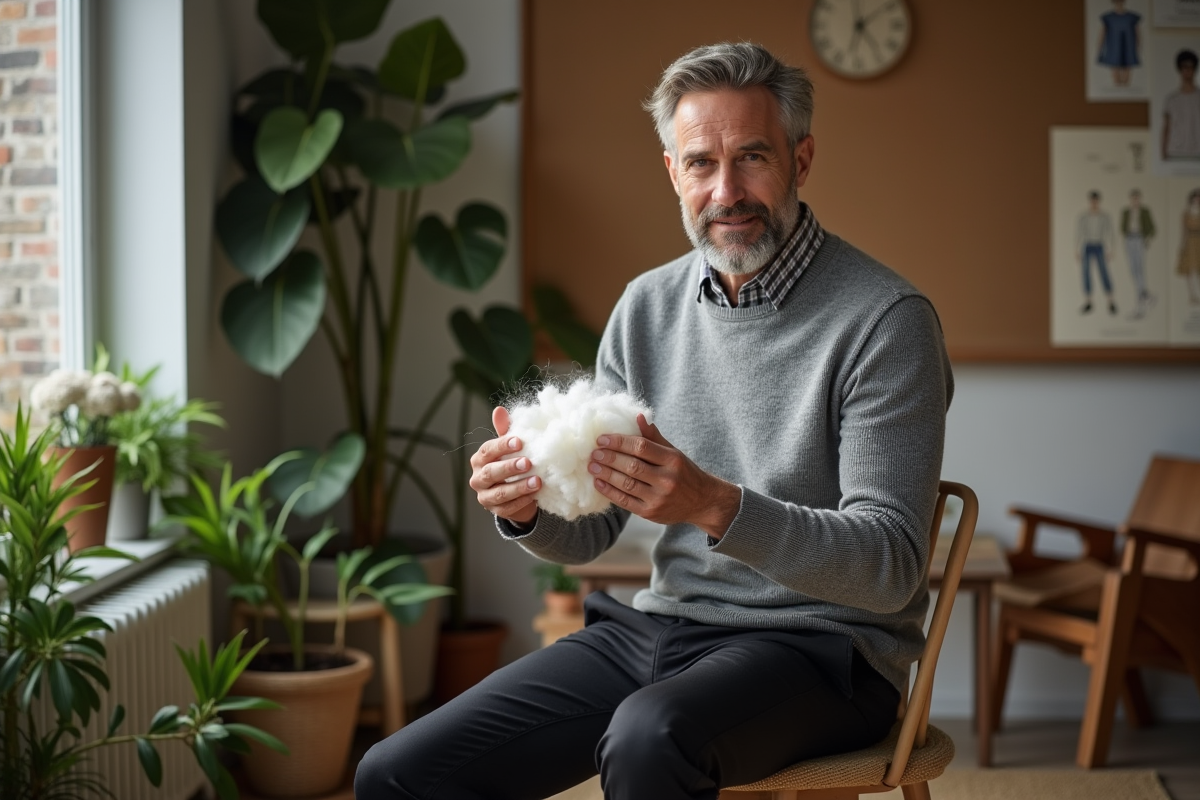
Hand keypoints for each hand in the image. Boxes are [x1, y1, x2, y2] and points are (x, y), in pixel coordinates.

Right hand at [469, 407, 539, 524]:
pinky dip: (521, 502)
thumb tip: (499, 410)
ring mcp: (485, 496)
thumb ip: (505, 431)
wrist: (516, 492)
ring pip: (499, 493)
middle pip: (490, 473)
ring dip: (519, 487)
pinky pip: (508, 508)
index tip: (520, 441)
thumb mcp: (511, 448)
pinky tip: (534, 496)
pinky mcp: (495, 511)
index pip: (487, 450)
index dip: (502, 446)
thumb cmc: (512, 463)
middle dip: (509, 467)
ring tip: (537, 482)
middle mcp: (478, 478)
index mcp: (480, 459)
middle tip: (528, 463)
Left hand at [589, 414, 740, 537]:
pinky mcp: (650, 513)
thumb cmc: (685, 473)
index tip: (602, 439)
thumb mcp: (674, 452)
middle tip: (593, 452)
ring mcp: (659, 498)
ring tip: (592, 466)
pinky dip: (609, 491)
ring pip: (626, 484)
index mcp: (673, 459)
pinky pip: (625, 501)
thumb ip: (654, 437)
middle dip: (609, 458)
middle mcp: (667, 479)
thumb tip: (638, 416)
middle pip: (632, 466)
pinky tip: (598, 483)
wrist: (703, 502)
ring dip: (606, 474)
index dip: (619, 442)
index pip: (641, 447)